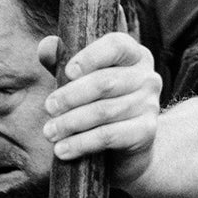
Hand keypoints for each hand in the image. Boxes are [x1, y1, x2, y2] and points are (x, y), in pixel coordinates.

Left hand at [37, 30, 161, 185]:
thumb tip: (47, 47)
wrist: (128, 147)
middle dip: (71, 96)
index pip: (117, 46)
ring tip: (50, 132)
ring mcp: (150, 105)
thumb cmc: (99, 103)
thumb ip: (62, 61)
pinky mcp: (146, 132)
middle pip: (105, 82)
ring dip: (71, 122)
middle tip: (49, 107)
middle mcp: (147, 77)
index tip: (68, 72)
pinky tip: (63, 150)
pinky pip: (109, 136)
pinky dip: (82, 143)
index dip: (91, 57)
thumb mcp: (80, 80)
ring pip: (104, 111)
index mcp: (134, 55)